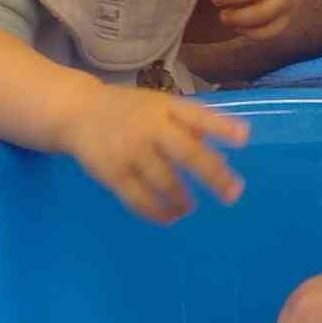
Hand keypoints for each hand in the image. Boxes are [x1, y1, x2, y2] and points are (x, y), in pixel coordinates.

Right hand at [58, 82, 248, 223]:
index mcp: (164, 108)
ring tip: (190, 207)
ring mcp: (130, 151)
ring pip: (165, 182)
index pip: (197, 115)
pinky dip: (157, 212)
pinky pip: (139, 200)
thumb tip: (221, 147)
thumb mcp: (159, 105)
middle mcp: (149, 127)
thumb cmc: (130, 110)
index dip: (221, 126)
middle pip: (186, 152)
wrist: (77, 112)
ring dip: (183, 199)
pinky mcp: (112, 174)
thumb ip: (188, 123)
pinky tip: (169, 217)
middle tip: (233, 193)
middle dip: (213, 174)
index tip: (244, 138)